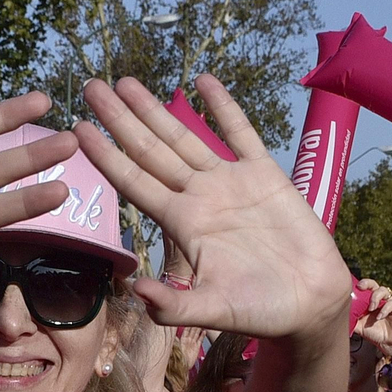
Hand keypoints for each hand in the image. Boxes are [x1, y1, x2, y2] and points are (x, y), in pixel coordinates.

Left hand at [75, 75, 350, 338]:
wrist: (312, 303)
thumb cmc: (262, 312)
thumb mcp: (214, 310)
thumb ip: (175, 305)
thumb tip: (138, 294)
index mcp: (182, 224)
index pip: (134, 183)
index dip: (106, 156)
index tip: (79, 129)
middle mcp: (199, 197)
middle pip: (150, 151)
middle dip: (120, 119)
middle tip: (92, 86)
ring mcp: (231, 183)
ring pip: (185, 136)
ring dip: (156, 109)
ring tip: (126, 81)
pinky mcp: (266, 174)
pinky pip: (240, 133)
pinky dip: (223, 106)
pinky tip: (203, 80)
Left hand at [352, 279, 391, 355]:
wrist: (387, 343)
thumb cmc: (373, 332)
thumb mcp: (358, 326)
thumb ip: (350, 320)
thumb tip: (337, 316)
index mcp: (367, 300)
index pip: (363, 288)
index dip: (358, 285)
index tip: (351, 287)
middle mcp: (378, 298)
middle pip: (373, 284)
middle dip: (366, 283)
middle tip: (361, 287)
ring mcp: (388, 301)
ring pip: (383, 290)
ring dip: (375, 297)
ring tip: (371, 308)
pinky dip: (385, 309)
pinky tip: (379, 317)